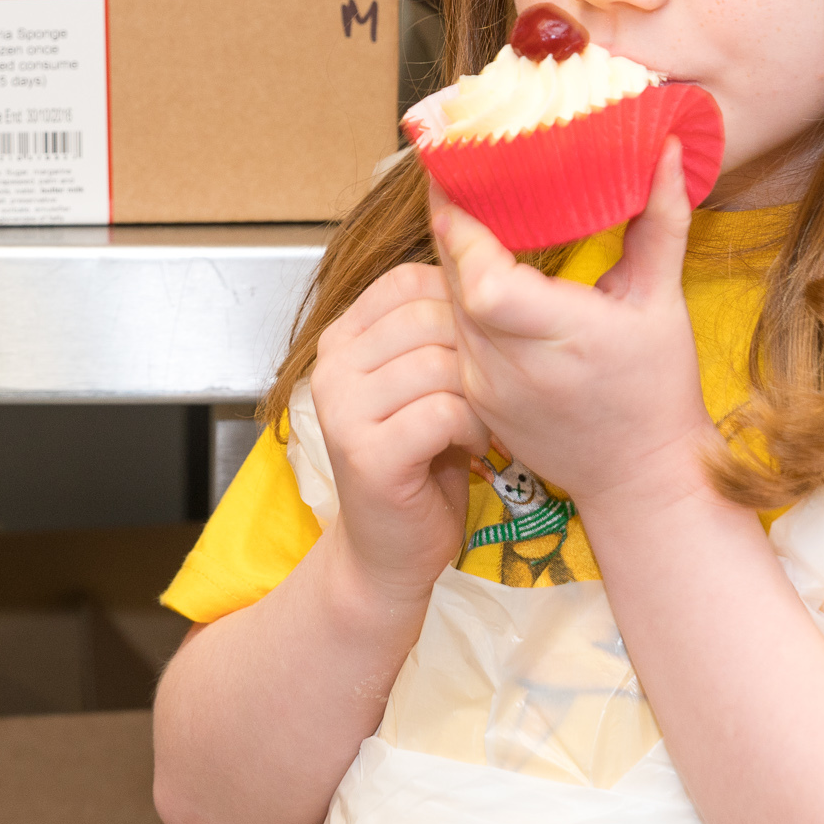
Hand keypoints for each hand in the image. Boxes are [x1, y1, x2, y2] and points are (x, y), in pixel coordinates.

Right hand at [312, 260, 487, 608]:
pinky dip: (475, 428)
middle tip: (492, 390)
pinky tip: (475, 446)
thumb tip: (486, 272)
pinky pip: (443, 412)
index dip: (459, 303)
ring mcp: (343, 411)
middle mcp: (332, 367)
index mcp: (341, 339)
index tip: (481, 346)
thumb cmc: (419, 463)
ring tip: (483, 421)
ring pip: (439, 363)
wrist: (388, 552)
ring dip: (480, 394)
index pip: (407, 280)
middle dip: (478, 352)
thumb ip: (434, 333)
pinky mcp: (367, 455)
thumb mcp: (421, 384)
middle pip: (428, 317)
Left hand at [438, 141, 715, 519]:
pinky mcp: (473, 396)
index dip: (463, 228)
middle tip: (459, 172)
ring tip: (465, 208)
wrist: (640, 479)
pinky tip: (473, 264)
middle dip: (452, 225)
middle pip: (455, 282)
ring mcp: (485, 385)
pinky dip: (458, 294)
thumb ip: (661, 221)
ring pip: (446, 303)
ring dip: (452, 257)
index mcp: (563, 338)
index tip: (460, 176)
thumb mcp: (663, 303)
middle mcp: (512, 366)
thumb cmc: (658, 390)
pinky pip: (452, 330)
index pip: (484, 281)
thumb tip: (666, 147)